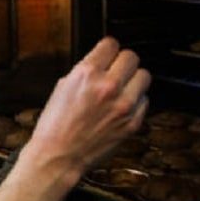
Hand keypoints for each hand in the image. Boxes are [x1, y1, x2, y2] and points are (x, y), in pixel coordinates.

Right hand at [26, 37, 150, 182]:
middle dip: (123, 62)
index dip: (108, 49)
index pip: (111, 44)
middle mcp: (108, 86)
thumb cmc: (54, 125)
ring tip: (122, 88)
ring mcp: (124, 105)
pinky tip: (121, 107)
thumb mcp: (62, 88)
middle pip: (131, 57)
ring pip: (144, 76)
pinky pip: (144, 100)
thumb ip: (84, 72)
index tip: (107, 54)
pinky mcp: (133, 122)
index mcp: (86, 74)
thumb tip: (101, 63)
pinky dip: (135, 101)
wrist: (59, 156)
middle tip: (116, 70)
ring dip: (133, 80)